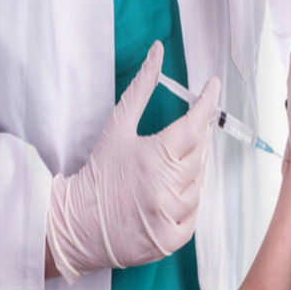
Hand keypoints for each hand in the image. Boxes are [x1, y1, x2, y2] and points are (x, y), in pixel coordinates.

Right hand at [46, 42, 220, 284]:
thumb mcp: (118, 126)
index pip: (195, 125)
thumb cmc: (98, 172)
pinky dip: (188, 200)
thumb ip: (141, 87)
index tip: (214, 86)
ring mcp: (170, 215)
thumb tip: (157, 51)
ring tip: (168, 167)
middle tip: (189, 128)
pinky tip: (171, 192)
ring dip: (191, 170)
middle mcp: (166, 187)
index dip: (207, 104)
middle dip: (198, 136)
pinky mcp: (171, 239)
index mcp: (155, 157)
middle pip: (201, 152)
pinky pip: (195, 211)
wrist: (76, 224)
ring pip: (199, 182)